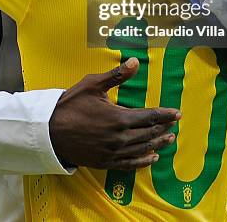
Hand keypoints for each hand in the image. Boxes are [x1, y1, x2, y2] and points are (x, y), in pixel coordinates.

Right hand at [50, 57, 180, 169]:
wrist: (49, 131)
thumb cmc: (71, 105)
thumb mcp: (93, 84)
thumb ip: (116, 75)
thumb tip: (136, 62)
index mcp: (119, 118)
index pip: (149, 117)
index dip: (165, 115)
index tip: (177, 113)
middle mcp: (119, 138)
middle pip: (148, 134)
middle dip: (163, 128)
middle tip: (175, 124)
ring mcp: (112, 152)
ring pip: (142, 149)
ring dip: (157, 144)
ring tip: (169, 140)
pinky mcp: (105, 162)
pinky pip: (129, 164)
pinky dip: (143, 161)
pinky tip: (151, 158)